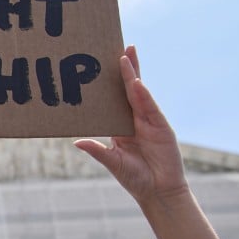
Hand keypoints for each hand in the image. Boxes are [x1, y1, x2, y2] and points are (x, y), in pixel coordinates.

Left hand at [75, 47, 188, 203]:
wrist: (157, 192)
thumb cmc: (135, 178)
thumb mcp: (112, 162)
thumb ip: (97, 150)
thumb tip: (77, 141)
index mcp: (122, 125)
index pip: (117, 97)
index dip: (114, 81)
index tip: (106, 62)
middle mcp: (136, 119)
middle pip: (130, 88)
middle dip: (127, 68)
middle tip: (121, 46)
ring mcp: (150, 122)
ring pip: (140, 93)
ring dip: (133, 75)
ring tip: (126, 55)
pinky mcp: (161, 128)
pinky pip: (150, 108)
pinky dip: (144, 96)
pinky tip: (137, 83)